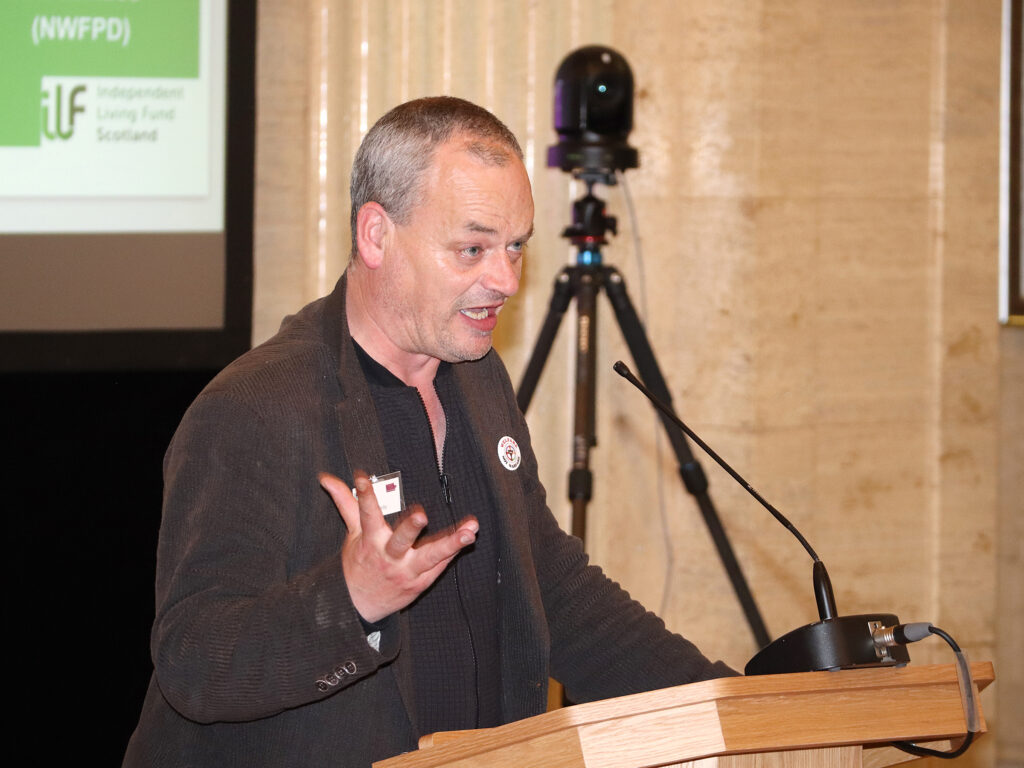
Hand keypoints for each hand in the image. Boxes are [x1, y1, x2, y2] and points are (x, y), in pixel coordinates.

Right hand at [319, 471, 478, 623]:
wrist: (358, 606)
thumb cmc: (359, 563)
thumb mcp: (352, 533)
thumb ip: (346, 503)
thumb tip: (326, 479)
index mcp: (370, 541)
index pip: (365, 514)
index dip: (364, 495)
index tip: (362, 477)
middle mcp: (389, 556)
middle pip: (400, 541)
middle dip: (410, 528)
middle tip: (421, 515)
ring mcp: (406, 571)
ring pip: (430, 557)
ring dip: (451, 543)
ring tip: (470, 531)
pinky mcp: (420, 582)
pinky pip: (439, 566)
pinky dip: (454, 552)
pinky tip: (468, 537)